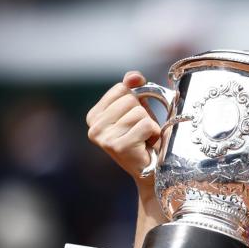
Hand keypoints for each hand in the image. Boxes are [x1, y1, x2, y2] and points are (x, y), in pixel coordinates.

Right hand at [86, 71, 160, 189]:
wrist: (152, 170)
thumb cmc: (145, 138)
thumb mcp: (137, 108)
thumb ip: (133, 88)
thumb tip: (134, 76)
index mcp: (94, 116)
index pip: (121, 88)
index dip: (136, 100)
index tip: (134, 119)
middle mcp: (94, 127)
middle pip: (130, 100)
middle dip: (143, 114)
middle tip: (141, 132)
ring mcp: (104, 138)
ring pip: (139, 112)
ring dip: (150, 126)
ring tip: (144, 140)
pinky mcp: (119, 147)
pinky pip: (146, 125)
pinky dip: (154, 134)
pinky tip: (147, 146)